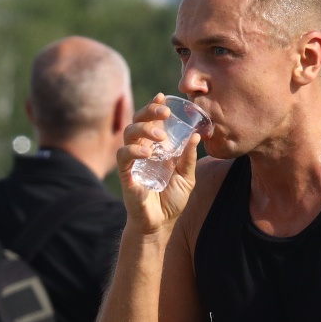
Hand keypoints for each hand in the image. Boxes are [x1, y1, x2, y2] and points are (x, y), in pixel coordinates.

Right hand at [117, 94, 201, 233]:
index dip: (154, 106)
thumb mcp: (186, 177)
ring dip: (143, 129)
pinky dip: (134, 151)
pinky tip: (147, 153)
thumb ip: (189, 157)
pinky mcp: (125, 174)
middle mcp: (142, 149)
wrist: (160, 223)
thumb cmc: (172, 200)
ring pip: (129, 134)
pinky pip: (123, 156)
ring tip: (159, 135)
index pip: (151, 121)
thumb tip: (196, 136)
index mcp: (156, 146)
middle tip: (163, 112)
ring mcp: (132, 161)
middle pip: (137, 121)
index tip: (163, 97)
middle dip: (149, 112)